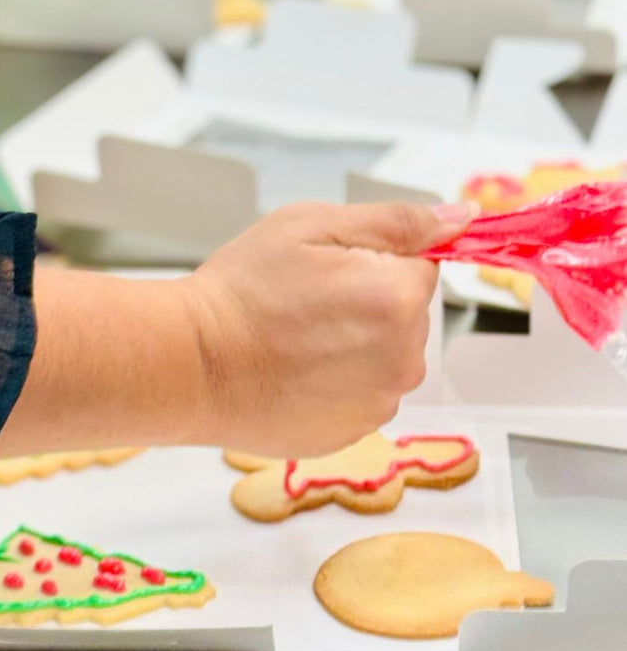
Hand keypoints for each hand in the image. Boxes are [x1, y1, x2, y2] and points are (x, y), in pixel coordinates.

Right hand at [183, 201, 477, 458]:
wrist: (190, 364)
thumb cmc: (240, 294)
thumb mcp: (310, 226)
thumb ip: (395, 221)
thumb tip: (460, 217)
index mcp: (397, 299)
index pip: (420, 264)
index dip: (371, 257)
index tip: (328, 266)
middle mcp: (401, 359)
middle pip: (407, 312)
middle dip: (367, 299)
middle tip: (304, 299)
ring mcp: (378, 403)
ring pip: (385, 354)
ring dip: (354, 342)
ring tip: (293, 336)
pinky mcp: (353, 432)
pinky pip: (362, 391)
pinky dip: (336, 379)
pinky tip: (294, 368)